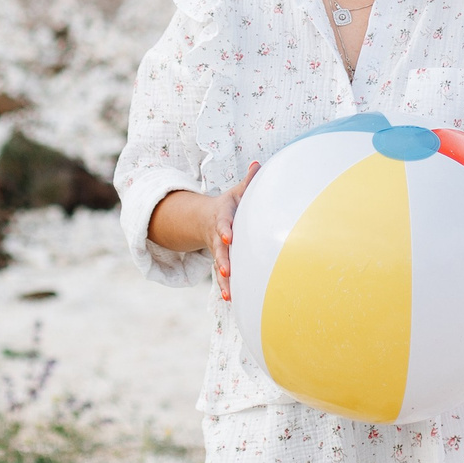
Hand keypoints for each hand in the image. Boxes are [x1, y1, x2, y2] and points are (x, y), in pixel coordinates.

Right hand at [210, 162, 258, 301]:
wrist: (205, 218)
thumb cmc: (230, 205)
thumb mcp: (236, 192)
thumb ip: (248, 181)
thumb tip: (258, 163)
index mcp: (223, 217)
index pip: (223, 223)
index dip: (225, 229)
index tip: (228, 236)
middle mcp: (218, 235)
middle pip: (219, 249)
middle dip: (223, 259)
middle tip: (226, 271)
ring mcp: (218, 249)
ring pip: (219, 265)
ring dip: (223, 279)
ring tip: (228, 292)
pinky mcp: (221, 260)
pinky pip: (222, 275)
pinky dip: (226, 287)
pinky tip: (231, 299)